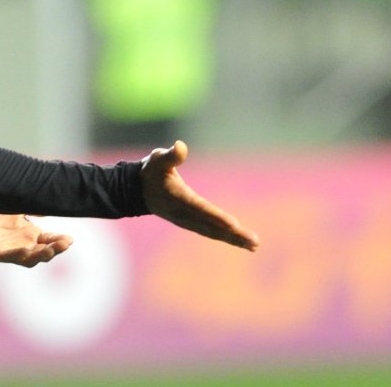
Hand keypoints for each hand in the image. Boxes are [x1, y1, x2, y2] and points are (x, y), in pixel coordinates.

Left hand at [0, 209, 73, 267]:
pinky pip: (4, 256)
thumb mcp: (15, 203)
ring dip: (38, 255)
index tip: (70, 239)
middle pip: (42, 252)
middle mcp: (20, 244)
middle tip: (64, 244)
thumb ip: (33, 203)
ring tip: (49, 250)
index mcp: (28, 234)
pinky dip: (15, 254)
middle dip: (54, 249)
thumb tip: (54, 196)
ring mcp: (6, 251)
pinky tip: (24, 250)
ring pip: (27, 259)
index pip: (49, 240)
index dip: (60, 241)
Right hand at [141, 140, 259, 250]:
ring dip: (233, 239)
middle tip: (254, 241)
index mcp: (178, 197)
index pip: (200, 207)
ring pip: (212, 232)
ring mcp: (186, 221)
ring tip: (254, 245)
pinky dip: (225, 238)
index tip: (234, 225)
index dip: (217, 216)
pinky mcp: (190, 223)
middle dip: (233, 234)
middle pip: (211, 225)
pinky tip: (240, 242)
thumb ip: (171, 155)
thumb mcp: (158, 159)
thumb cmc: (150, 171)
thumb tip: (180, 146)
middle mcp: (183, 213)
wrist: (136, 190)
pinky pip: (210, 232)